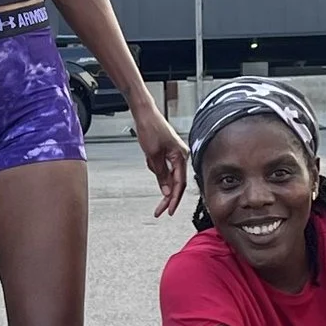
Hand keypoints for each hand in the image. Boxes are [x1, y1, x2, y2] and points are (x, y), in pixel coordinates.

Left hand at [134, 101, 187, 217]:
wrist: (144, 113)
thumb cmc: (151, 128)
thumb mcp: (153, 156)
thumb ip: (161, 175)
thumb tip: (166, 191)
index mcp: (181, 156)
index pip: (180, 184)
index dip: (174, 199)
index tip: (169, 211)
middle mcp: (181, 156)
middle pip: (176, 183)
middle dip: (167, 197)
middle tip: (160, 211)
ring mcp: (175, 154)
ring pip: (168, 175)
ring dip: (159, 176)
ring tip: (149, 157)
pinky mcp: (168, 152)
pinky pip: (164, 167)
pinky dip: (157, 168)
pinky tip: (150, 156)